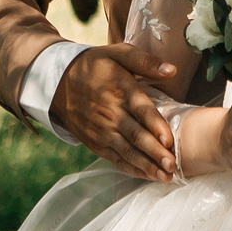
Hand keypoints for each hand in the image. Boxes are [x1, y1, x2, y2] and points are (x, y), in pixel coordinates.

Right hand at [51, 44, 181, 180]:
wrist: (58, 83)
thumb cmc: (95, 66)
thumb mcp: (117, 53)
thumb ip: (145, 61)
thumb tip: (172, 70)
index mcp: (120, 90)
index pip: (141, 110)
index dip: (155, 125)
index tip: (169, 140)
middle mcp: (111, 113)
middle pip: (136, 135)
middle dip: (155, 152)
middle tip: (172, 165)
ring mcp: (102, 131)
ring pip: (127, 151)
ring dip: (147, 165)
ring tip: (166, 177)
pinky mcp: (96, 143)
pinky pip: (116, 158)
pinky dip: (132, 168)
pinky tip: (149, 176)